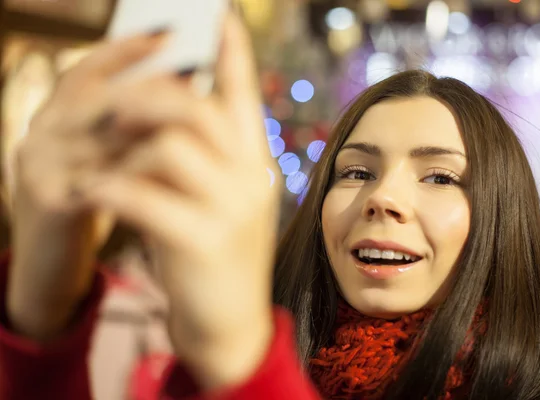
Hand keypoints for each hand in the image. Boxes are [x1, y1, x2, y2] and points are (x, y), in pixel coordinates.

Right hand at [6, 31, 192, 340]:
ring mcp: (38, 166)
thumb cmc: (93, 203)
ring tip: (198, 126)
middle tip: (199, 81)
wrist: (51, 266)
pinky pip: (99, 179)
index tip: (172, 34)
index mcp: (57, 117)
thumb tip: (188, 91)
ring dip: (153, 130)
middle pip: (99, 97)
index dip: (128, 49)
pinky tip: (173, 172)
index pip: (90, 69)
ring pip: (102, 135)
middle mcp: (40, 133)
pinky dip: (139, 174)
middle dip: (152, 88)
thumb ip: (130, 127)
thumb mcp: (105, 158)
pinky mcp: (47, 203)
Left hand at [78, 13, 280, 388]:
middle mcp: (250, 177)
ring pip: (168, 143)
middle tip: (111, 109)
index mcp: (254, 162)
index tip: (220, 13)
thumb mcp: (221, 198)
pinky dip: (108, 187)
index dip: (232, 52)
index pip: (244, 95)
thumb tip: (167, 111)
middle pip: (194, 107)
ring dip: (123, 151)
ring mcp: (231, 208)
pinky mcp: (201, 240)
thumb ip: (207, 156)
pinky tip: (93, 194)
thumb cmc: (215, 252)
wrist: (231, 320)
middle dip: (143, 98)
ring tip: (103, 169)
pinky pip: (142, 192)